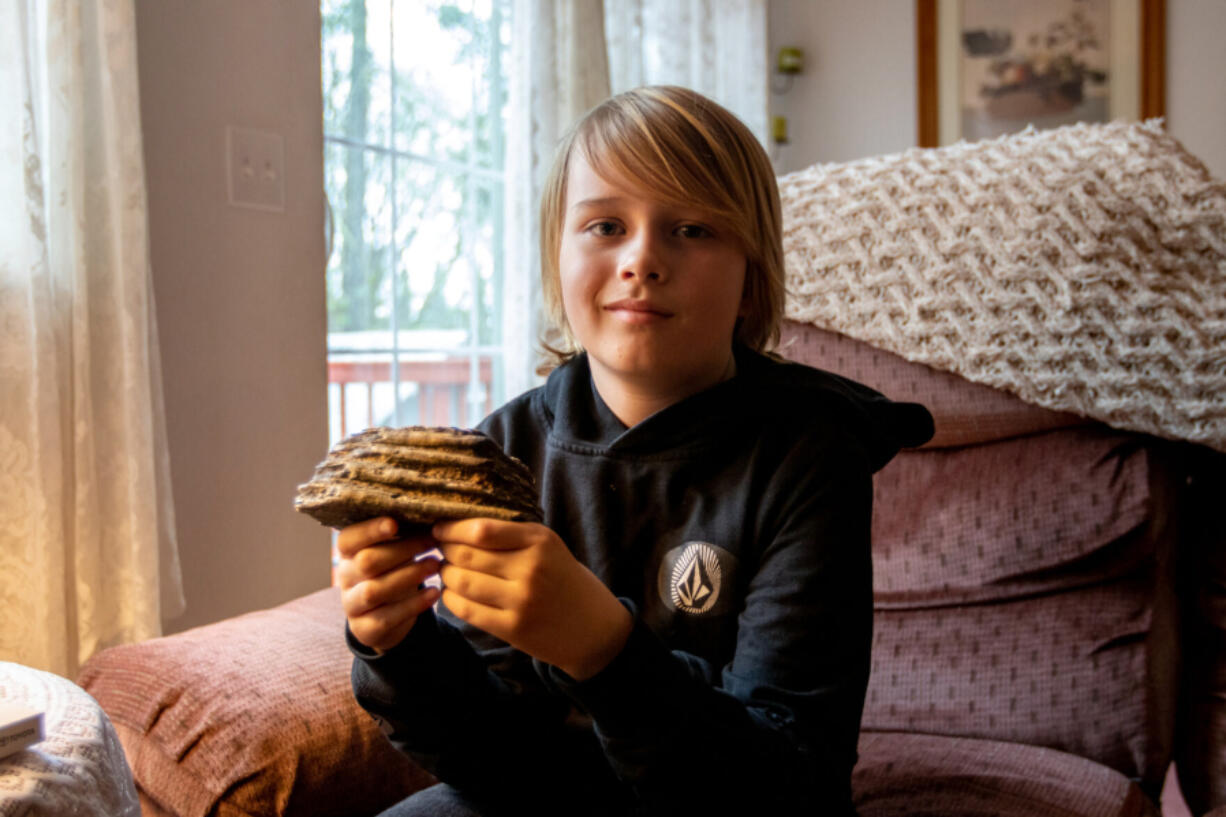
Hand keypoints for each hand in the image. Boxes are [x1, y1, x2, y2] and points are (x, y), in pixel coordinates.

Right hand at [337, 517, 441, 652]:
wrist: (385, 618)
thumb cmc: (394, 571)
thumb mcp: (393, 552)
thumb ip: (401, 535)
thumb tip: (428, 511)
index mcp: (347, 553)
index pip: (348, 539)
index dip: (370, 530)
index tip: (395, 523)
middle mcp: (345, 578)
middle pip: (366, 562)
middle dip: (402, 550)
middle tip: (433, 540)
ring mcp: (352, 605)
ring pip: (375, 590)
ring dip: (409, 576)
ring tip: (436, 565)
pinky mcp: (365, 628)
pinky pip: (387, 618)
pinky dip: (414, 605)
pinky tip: (435, 592)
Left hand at [433, 519, 632, 680]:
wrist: (593, 628)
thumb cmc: (564, 579)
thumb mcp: (549, 546)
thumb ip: (512, 534)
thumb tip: (459, 525)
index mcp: (539, 541)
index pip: (481, 530)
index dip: (452, 528)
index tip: (440, 527)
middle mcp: (530, 568)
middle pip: (466, 555)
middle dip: (444, 550)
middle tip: (440, 549)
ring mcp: (521, 601)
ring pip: (461, 581)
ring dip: (445, 574)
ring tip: (447, 570)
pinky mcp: (512, 628)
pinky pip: (466, 609)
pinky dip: (451, 599)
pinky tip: (453, 593)